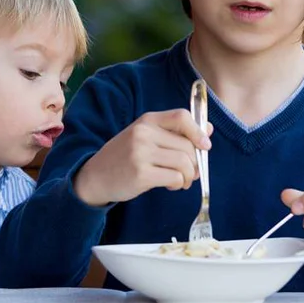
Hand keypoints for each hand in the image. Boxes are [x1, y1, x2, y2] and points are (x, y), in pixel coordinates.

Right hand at [74, 109, 211, 206]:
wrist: (95, 176)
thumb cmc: (125, 157)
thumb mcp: (146, 138)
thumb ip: (175, 133)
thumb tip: (208, 130)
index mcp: (146, 120)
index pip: (181, 117)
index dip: (198, 131)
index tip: (205, 145)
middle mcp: (143, 133)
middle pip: (188, 145)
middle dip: (195, 163)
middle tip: (190, 173)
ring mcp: (141, 153)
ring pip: (184, 163)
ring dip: (188, 176)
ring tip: (180, 181)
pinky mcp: (141, 174)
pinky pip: (175, 178)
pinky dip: (178, 184)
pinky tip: (169, 185)